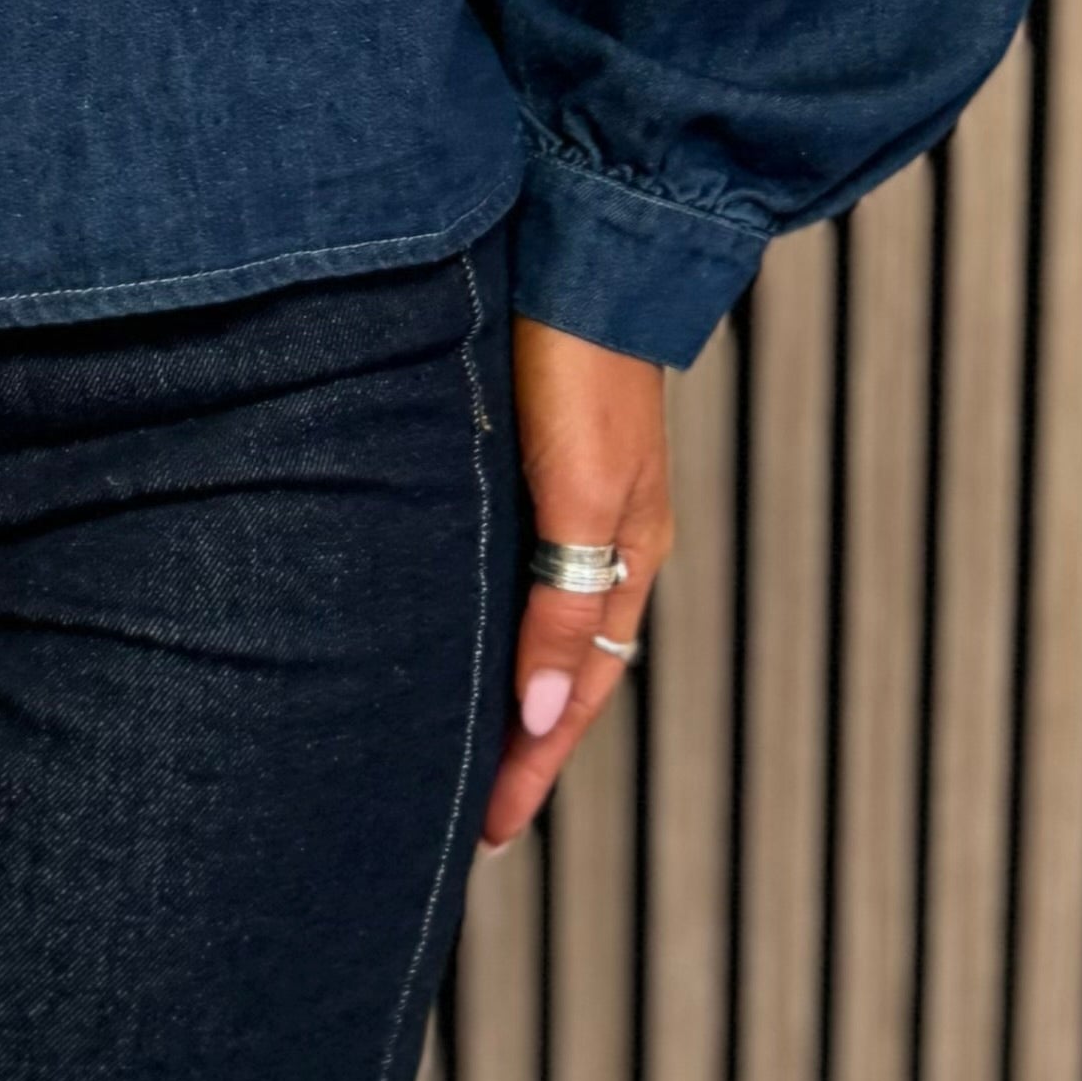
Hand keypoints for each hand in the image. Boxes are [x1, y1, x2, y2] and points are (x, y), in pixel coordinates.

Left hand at [476, 313, 672, 853]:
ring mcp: (568, 497)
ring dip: (506, 689)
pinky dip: (494, 623)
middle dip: (522, 746)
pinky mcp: (532, 458)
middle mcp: (599, 535)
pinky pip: (515, 571)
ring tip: (455, 746)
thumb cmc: (582, 360)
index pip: (578, 689)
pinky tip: (455, 631)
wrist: (582, 245)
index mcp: (626, 551)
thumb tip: (542, 706)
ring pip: (536, 623)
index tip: (492, 835)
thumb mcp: (580, 488)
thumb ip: (564, 596)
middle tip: (471, 820)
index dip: (534, 762)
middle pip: (561, 668)